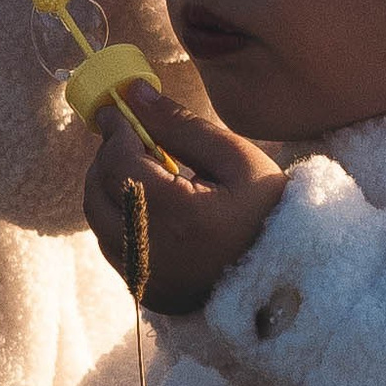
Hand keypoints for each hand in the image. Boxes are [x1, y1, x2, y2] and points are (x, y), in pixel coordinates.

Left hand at [85, 88, 287, 314]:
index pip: (118, 162)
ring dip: (110, 188)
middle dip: (108, 158)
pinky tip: (150, 204)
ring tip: (143, 169)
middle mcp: (150, 253)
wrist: (288, 272)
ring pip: (98, 220)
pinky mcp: (145, 292)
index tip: (117, 109)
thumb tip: (134, 93)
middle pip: (97, 192)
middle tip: (132, 137)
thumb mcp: (236, 159)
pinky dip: (119, 218)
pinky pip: (112, 246)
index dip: (114, 130)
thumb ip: (181, 125)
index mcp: (177, 216)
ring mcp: (144, 278)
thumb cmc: (268, 210)